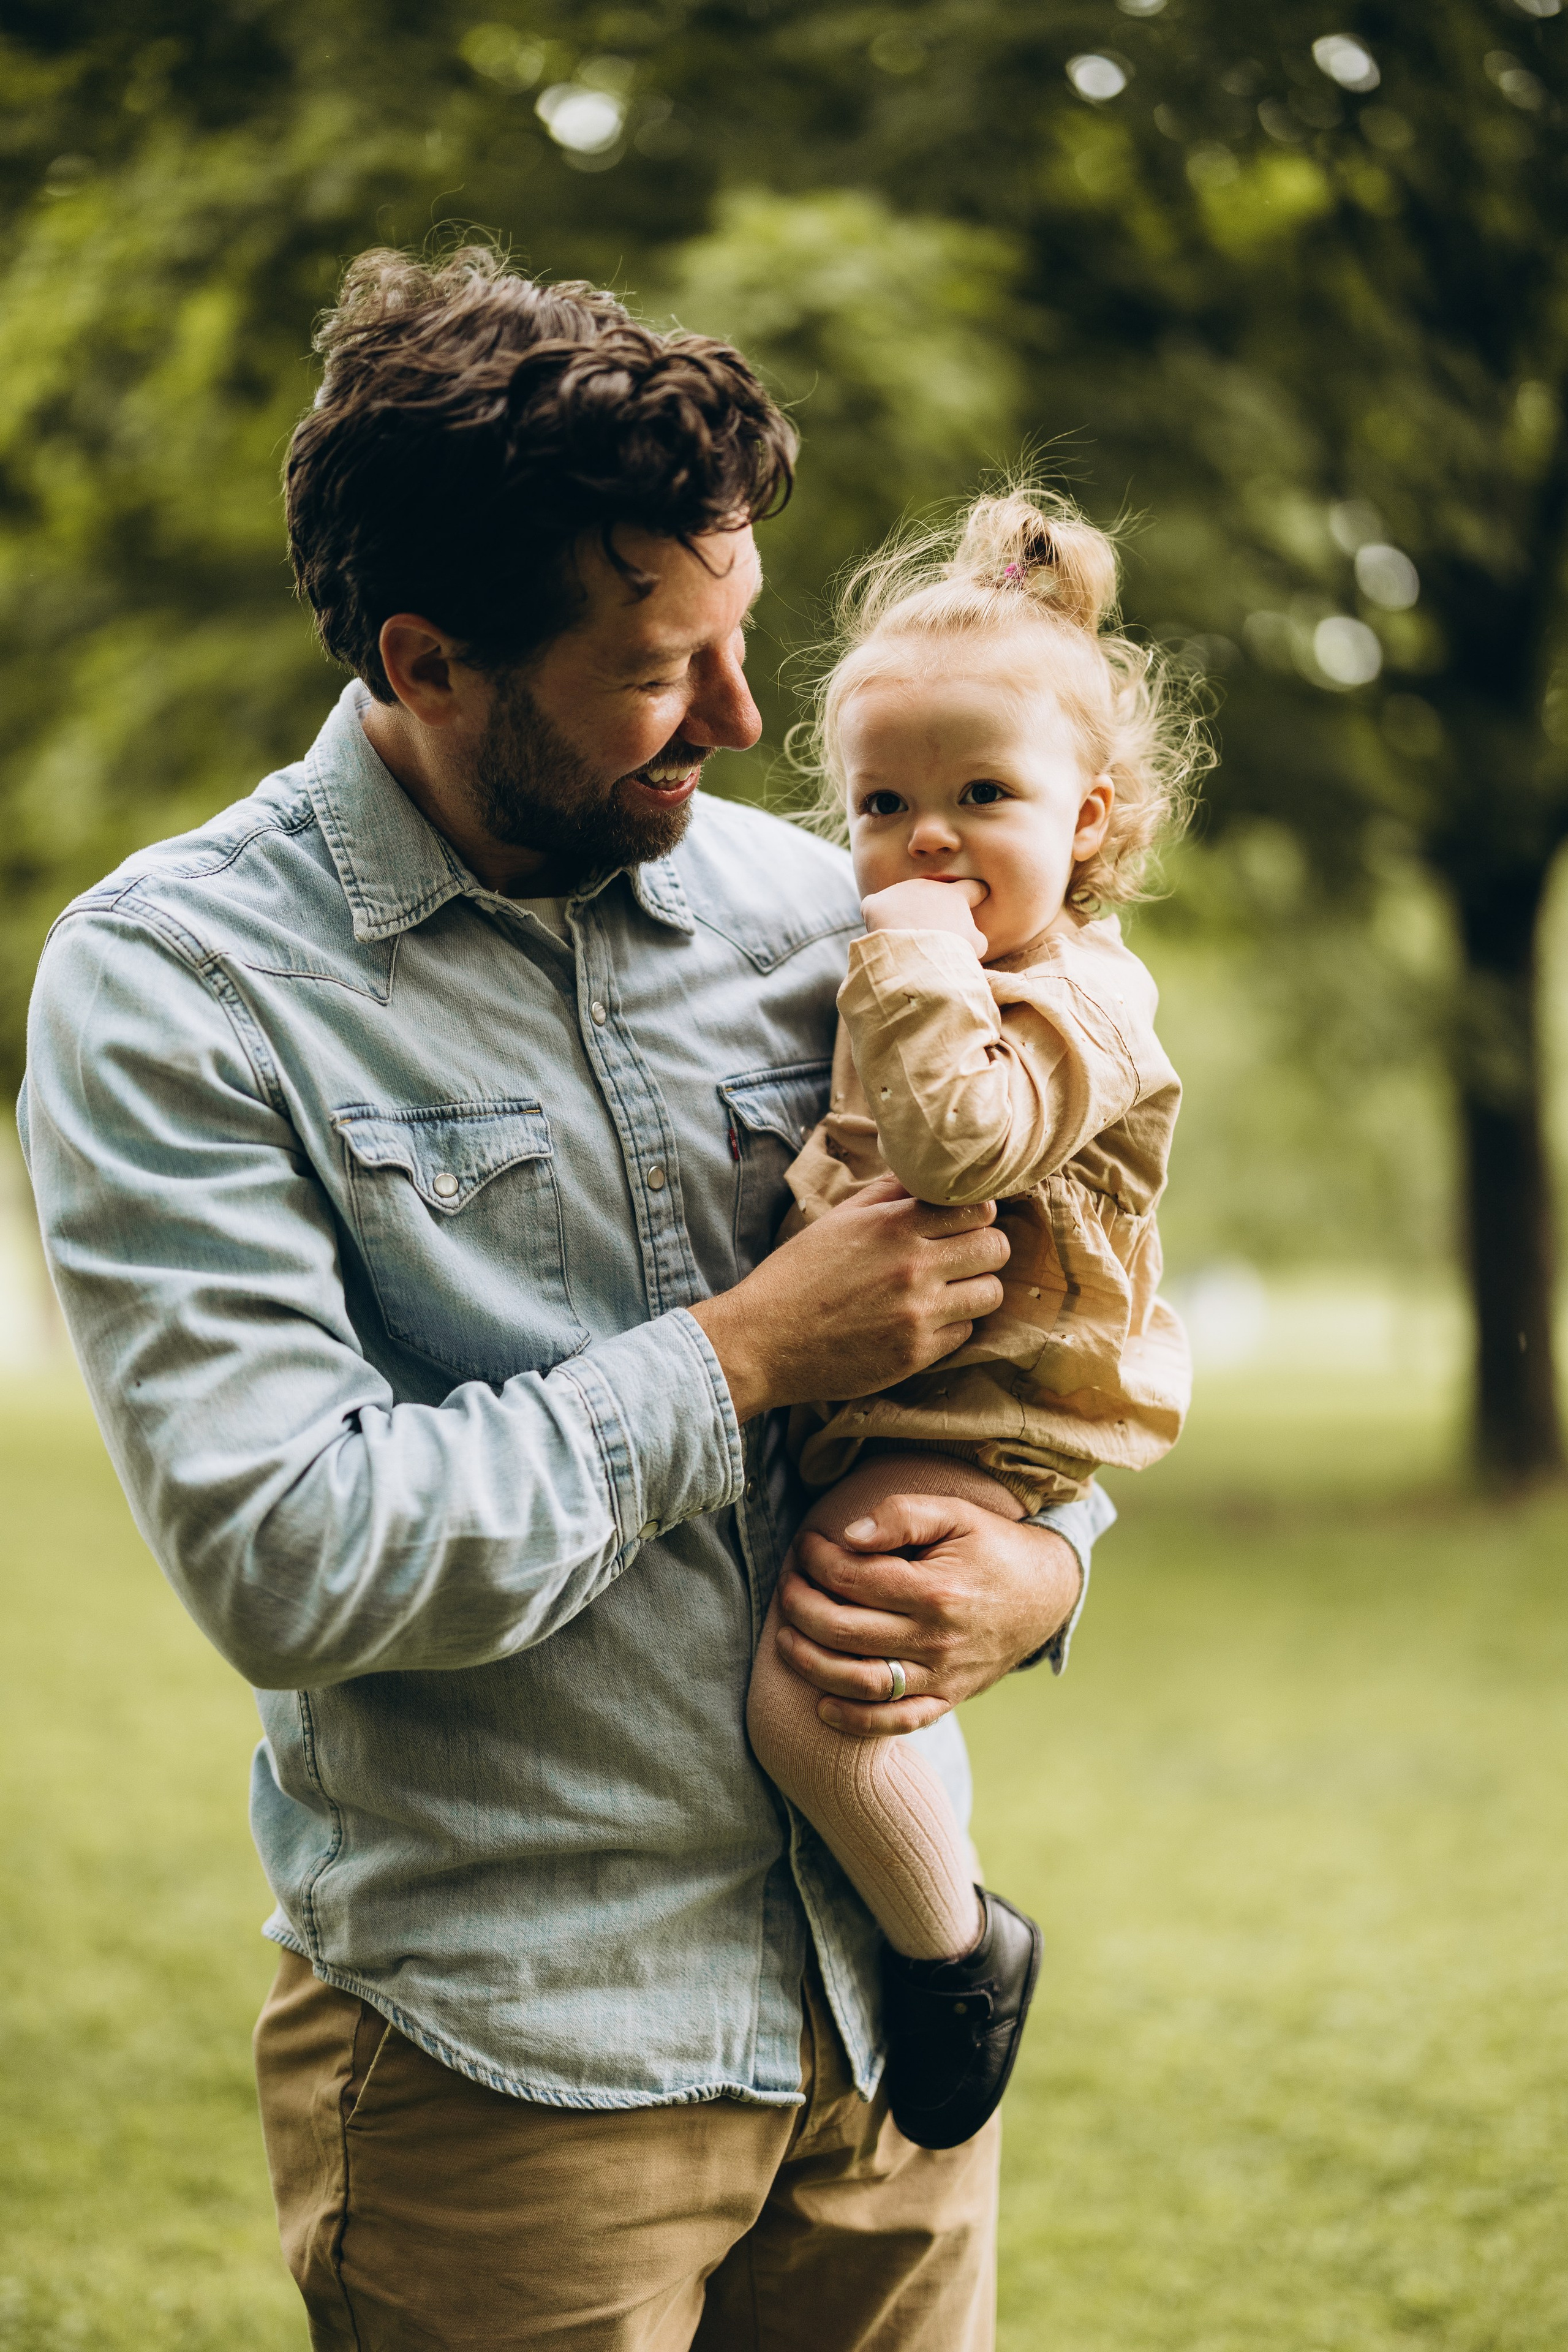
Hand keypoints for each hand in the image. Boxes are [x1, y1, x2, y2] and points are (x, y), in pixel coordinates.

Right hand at [688, 1176, 1006, 1422]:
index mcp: (894, 1224)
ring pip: (991, 1293)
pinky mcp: (917, 1354)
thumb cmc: (799, 1275)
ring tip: (949, 1290)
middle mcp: (913, 1266)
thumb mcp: (839, 1219)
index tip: (963, 1223)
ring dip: (975, 1289)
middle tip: (963, 1257)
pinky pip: (966, 1332)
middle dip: (985, 1249)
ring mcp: (918, 1313)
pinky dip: (953, 1325)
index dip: (976, 1213)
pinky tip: (924, 1320)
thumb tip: (932, 1175)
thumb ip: (891, 1194)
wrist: (763, 1341)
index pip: (979, 1207)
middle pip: (996, 1248)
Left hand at [772, 1493, 1082, 1735]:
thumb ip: (901, 1515)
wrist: (1048, 1593)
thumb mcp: (956, 1513)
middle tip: (788, 1586)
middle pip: (844, 1631)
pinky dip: (855, 1721)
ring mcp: (942, 1676)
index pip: (851, 1579)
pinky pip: (896, 1722)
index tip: (805, 1546)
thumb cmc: (993, 1546)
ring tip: (786, 1638)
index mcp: (936, 1590)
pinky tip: (822, 1705)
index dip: (816, 1560)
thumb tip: (848, 1535)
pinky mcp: (948, 1699)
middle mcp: (937, 1640)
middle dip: (800, 1607)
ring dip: (811, 1664)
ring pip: (860, 1683)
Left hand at [860, 876, 988, 954]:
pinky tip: (882, 936)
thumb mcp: (974, 947)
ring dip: (902, 917)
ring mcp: (900, 891)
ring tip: (904, 941)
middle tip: (927, 936)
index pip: (971, 887)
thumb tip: (971, 938)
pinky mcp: (876, 903)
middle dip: (928, 911)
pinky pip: (874, 909)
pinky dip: (877, 921)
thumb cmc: (950, 953)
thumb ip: (974, 937)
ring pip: (901, 903)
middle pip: (929, 896)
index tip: (977, 896)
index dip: (974, 893)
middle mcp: (927, 886)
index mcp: (954, 896)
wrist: (917, 957)